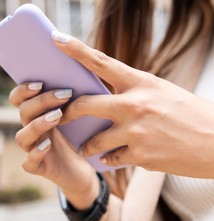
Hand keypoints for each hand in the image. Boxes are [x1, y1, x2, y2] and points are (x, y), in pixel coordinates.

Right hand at [9, 83, 98, 208]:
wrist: (83, 171)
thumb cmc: (80, 140)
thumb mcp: (76, 117)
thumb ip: (71, 100)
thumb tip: (80, 76)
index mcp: (36, 115)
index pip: (18, 99)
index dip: (23, 90)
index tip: (40, 82)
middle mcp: (31, 131)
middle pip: (23, 112)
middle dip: (42, 101)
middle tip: (64, 95)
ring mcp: (32, 150)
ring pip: (22, 137)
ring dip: (37, 125)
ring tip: (57, 117)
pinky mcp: (39, 168)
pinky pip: (28, 163)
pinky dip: (35, 154)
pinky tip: (47, 145)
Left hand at [52, 31, 213, 177]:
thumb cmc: (188, 113)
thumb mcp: (160, 92)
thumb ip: (131, 92)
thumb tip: (101, 96)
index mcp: (141, 83)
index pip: (101, 62)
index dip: (75, 49)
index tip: (56, 38)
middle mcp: (135, 104)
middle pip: (84, 105)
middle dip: (66, 113)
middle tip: (59, 117)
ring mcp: (137, 131)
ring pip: (94, 140)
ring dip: (87, 145)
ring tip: (86, 147)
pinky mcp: (141, 155)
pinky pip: (111, 158)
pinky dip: (108, 158)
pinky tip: (112, 156)